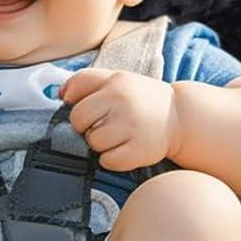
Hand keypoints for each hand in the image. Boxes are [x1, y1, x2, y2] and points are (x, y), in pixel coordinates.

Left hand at [60, 68, 178, 171]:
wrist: (180, 117)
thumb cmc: (142, 99)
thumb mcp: (117, 79)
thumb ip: (87, 81)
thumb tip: (60, 95)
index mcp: (115, 82)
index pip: (74, 98)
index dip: (77, 108)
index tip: (90, 112)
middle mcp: (123, 102)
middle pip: (79, 122)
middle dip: (87, 127)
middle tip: (104, 126)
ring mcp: (131, 127)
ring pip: (93, 143)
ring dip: (100, 144)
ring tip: (118, 137)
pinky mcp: (138, 151)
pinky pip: (107, 161)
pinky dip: (111, 159)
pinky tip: (125, 149)